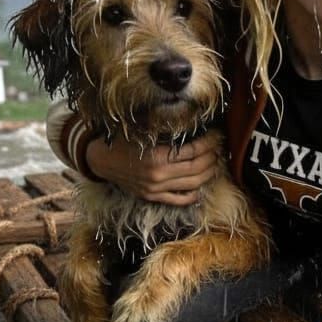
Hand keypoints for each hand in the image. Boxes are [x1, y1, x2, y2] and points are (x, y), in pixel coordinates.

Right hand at [84, 131, 219, 204]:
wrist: (103, 160)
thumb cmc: (124, 141)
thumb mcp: (143, 130)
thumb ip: (166, 129)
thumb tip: (193, 121)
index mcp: (157, 156)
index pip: (193, 151)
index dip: (209, 143)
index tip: (216, 136)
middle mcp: (158, 175)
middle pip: (197, 168)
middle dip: (212, 157)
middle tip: (219, 149)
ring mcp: (156, 189)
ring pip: (193, 184)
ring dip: (208, 173)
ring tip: (214, 163)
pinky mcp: (153, 197)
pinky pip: (179, 200)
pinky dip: (193, 195)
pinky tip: (201, 186)